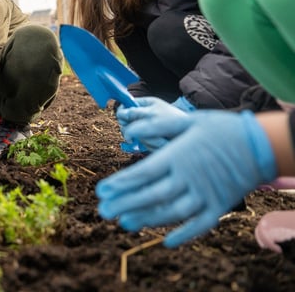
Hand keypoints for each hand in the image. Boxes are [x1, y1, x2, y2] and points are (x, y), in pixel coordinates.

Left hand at [97, 110, 277, 247]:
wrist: (260, 143)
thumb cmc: (220, 129)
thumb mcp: (188, 121)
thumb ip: (159, 128)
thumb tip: (131, 129)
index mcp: (177, 156)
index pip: (143, 173)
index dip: (121, 183)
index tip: (102, 190)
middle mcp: (188, 178)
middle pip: (151, 194)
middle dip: (125, 203)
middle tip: (103, 212)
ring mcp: (205, 194)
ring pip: (172, 212)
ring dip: (147, 219)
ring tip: (125, 224)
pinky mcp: (220, 205)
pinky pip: (200, 224)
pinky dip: (184, 234)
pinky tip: (166, 242)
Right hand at [117, 96, 193, 150]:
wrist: (192, 135)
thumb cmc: (175, 121)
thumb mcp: (153, 115)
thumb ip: (135, 114)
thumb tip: (120, 114)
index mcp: (145, 104)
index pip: (125, 107)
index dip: (123, 115)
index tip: (125, 121)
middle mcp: (145, 115)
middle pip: (127, 124)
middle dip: (135, 132)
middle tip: (139, 136)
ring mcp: (148, 127)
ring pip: (136, 136)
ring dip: (147, 140)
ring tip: (161, 140)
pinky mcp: (153, 139)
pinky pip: (145, 144)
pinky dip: (153, 146)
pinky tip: (162, 144)